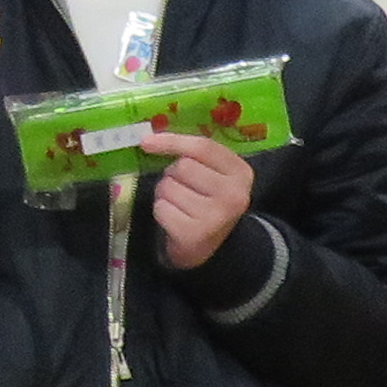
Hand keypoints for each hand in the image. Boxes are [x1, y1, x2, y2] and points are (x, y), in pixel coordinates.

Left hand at [149, 130, 257, 267]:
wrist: (212, 248)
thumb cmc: (206, 202)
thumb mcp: (213, 175)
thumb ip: (194, 154)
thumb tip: (148, 139)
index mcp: (241, 173)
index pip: (203, 147)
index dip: (172, 141)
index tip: (146, 141)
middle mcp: (233, 194)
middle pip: (182, 167)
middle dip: (172, 175)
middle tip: (183, 190)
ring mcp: (216, 216)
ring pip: (168, 187)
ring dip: (165, 194)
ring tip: (180, 206)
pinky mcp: (195, 234)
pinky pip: (161, 208)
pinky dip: (161, 212)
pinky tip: (175, 220)